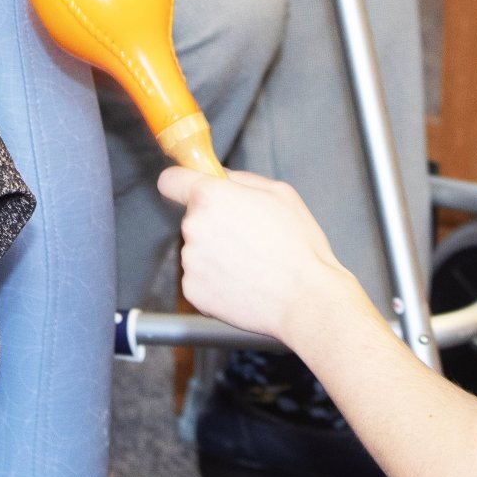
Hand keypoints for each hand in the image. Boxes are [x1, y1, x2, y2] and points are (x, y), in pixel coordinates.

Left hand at [160, 166, 366, 346]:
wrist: (304, 299)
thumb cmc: (298, 247)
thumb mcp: (280, 194)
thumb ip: (242, 179)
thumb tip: (222, 178)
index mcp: (210, 197)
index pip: (171, 180)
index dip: (181, 184)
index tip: (189, 190)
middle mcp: (193, 227)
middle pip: (192, 219)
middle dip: (214, 225)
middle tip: (247, 238)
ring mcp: (190, 262)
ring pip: (197, 250)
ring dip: (215, 255)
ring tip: (250, 264)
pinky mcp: (193, 291)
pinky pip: (199, 279)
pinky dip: (215, 282)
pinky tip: (242, 283)